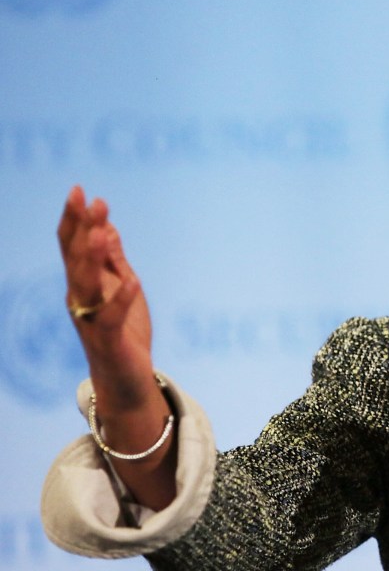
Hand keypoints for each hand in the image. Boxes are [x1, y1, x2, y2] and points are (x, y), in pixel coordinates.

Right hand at [57, 186, 155, 412]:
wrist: (126, 380)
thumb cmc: (124, 332)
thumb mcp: (122, 289)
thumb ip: (113, 261)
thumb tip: (106, 226)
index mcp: (83, 284)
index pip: (74, 246)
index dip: (76, 219)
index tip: (81, 190)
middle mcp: (81, 299)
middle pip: (75, 258)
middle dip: (81, 228)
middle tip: (87, 198)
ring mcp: (92, 320)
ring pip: (87, 285)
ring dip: (93, 257)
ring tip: (101, 230)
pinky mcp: (110, 341)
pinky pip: (113, 318)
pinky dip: (122, 299)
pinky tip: (132, 281)